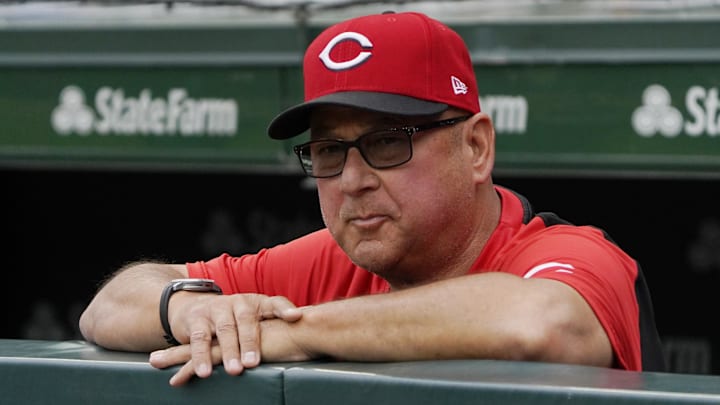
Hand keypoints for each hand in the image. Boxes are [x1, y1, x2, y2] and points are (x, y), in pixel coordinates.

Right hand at [150, 293, 301, 383]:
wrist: (197, 306)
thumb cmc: (237, 317)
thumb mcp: (258, 316)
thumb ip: (279, 322)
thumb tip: (310, 330)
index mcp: (257, 302)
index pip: (274, 303)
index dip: (285, 308)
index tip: (296, 317)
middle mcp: (237, 303)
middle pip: (246, 321)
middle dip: (250, 342)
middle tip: (254, 363)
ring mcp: (217, 310)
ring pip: (224, 330)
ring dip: (228, 351)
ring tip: (234, 370)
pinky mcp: (197, 320)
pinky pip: (198, 339)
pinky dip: (201, 356)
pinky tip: (204, 372)